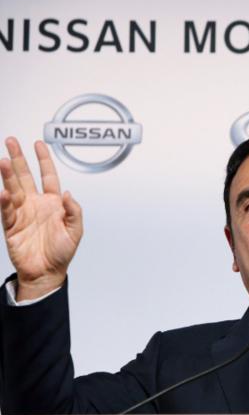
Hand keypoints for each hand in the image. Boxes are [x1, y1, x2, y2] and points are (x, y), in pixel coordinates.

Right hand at [0, 138, 82, 300]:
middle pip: (25, 176)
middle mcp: (36, 204)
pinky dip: (3, 201)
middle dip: (18, 159)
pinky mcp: (12, 225)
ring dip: (7, 175)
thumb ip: (74, 211)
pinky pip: (6, 210)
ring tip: (2, 161)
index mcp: (53, 203)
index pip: (48, 176)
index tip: (39, 144)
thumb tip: (69, 194)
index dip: (43, 160)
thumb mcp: (76, 230)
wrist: (47, 272)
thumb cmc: (62, 252)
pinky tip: (3, 192)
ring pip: (13, 189)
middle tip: (10, 142)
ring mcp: (22, 213)